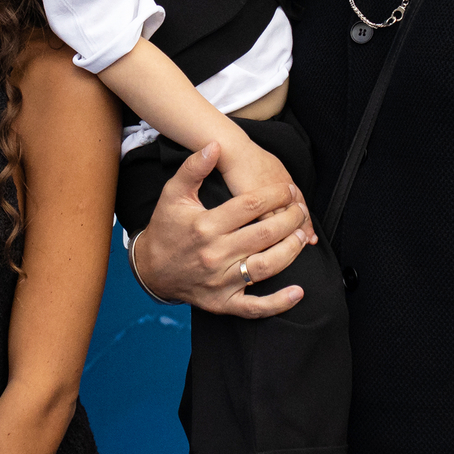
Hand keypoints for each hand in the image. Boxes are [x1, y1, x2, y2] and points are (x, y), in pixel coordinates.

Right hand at [132, 142, 314, 317]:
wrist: (151, 270)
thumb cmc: (166, 228)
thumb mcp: (174, 194)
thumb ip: (194, 168)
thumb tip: (214, 145)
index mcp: (205, 225)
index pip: (250, 205)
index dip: (275, 195)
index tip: (287, 190)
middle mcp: (214, 254)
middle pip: (264, 234)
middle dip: (289, 219)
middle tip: (299, 210)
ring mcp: (220, 281)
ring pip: (265, 266)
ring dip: (290, 250)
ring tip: (302, 235)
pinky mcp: (223, 302)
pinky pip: (255, 308)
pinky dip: (278, 302)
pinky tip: (297, 292)